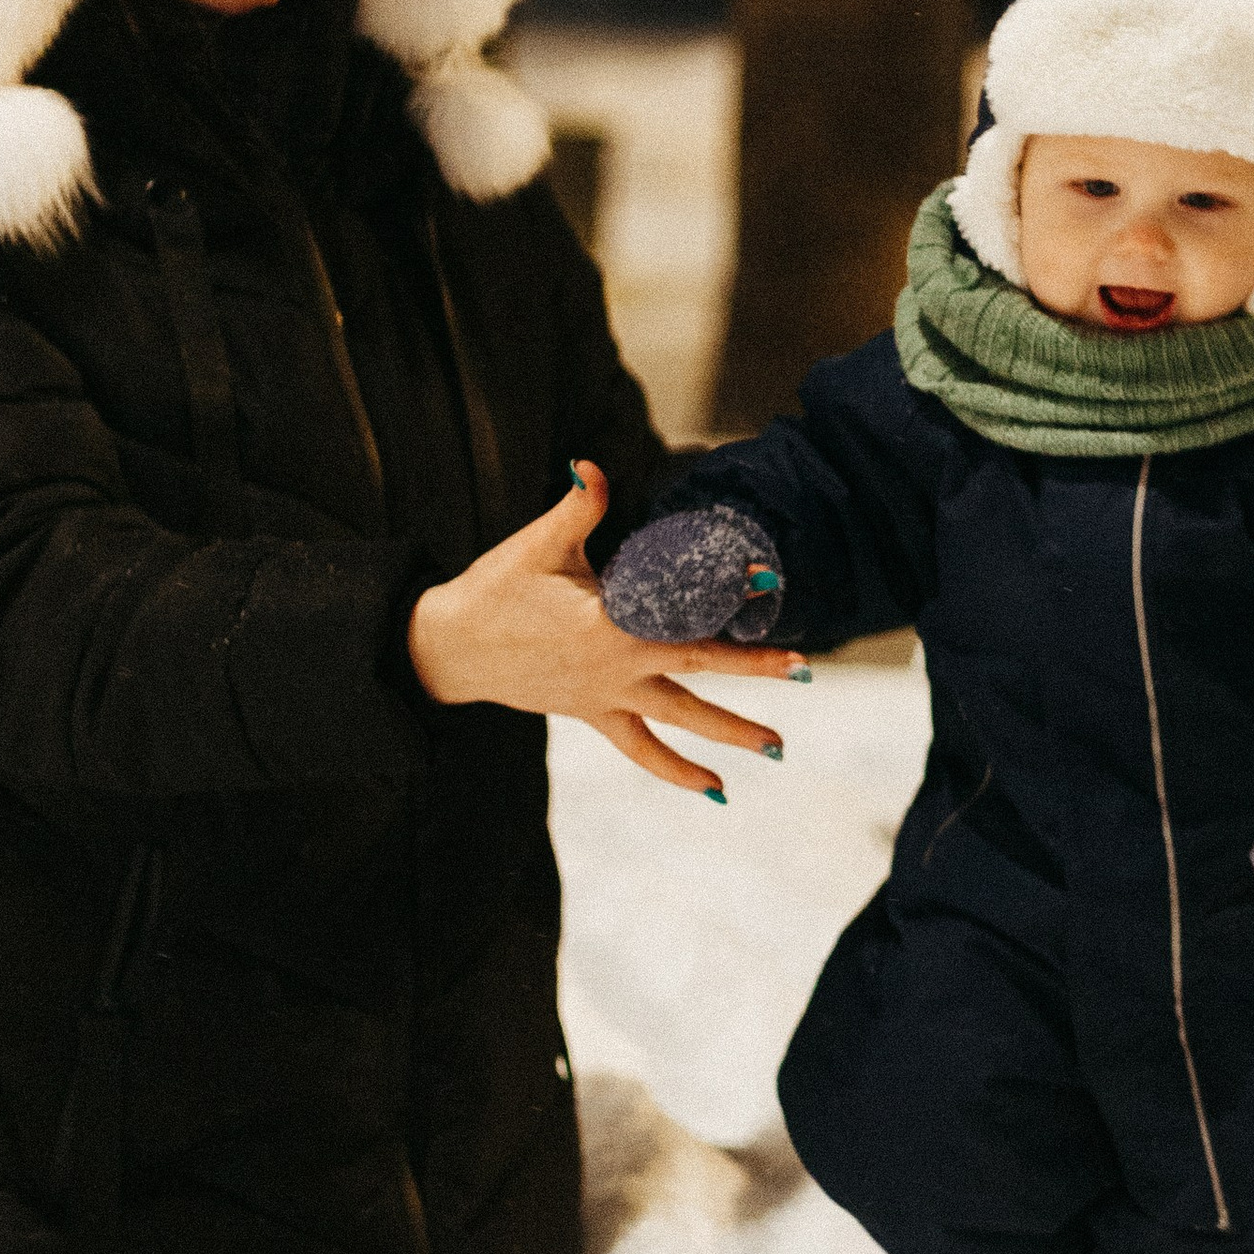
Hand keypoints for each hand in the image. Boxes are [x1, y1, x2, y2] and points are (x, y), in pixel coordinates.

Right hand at [408, 464, 802, 798]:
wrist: (449, 648)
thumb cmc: (494, 590)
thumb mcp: (536, 545)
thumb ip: (575, 507)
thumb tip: (589, 465)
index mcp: (606, 619)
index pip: (677, 603)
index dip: (722, 593)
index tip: (766, 585)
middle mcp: (614, 664)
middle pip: (697, 662)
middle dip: (753, 665)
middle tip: (804, 666)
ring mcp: (607, 696)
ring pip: (680, 717)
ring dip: (731, 731)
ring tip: (778, 747)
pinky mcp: (594, 714)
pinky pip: (642, 749)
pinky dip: (677, 770)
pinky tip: (716, 788)